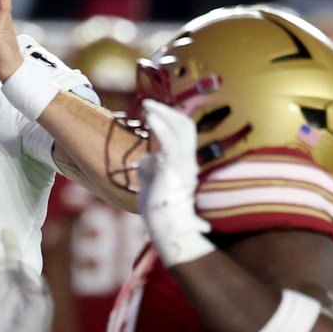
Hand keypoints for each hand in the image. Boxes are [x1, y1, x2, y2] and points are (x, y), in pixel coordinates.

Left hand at [137, 99, 212, 266]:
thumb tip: (144, 158)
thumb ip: (149, 170)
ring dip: (163, 114)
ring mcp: (185, 163)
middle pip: (185, 126)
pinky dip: (161, 127)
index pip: (183, 133)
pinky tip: (150, 117)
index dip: (170, 119)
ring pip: (181, 129)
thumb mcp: (150, 185)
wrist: (165, 227)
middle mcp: (188, 160)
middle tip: (148, 105)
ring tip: (147, 106)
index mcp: (184, 163)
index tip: (152, 113)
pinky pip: (171, 142)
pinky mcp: (175, 168)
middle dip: (167, 112)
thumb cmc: (157, 210)